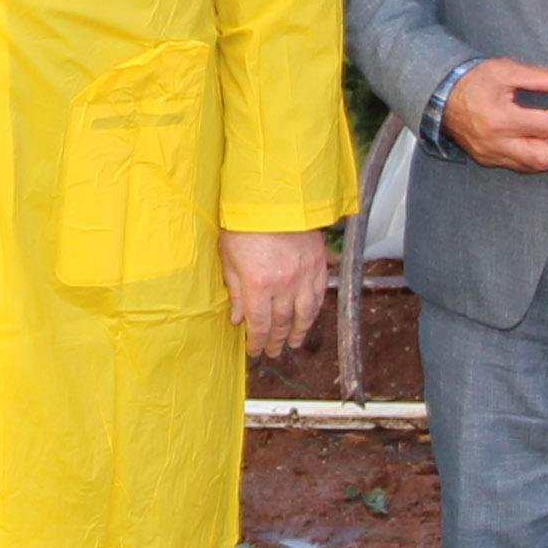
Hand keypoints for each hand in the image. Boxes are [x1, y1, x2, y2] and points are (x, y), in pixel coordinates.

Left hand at [222, 228, 326, 358]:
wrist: (274, 196)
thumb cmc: (244, 223)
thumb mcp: (228, 257)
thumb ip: (235, 291)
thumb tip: (238, 319)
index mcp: (258, 284)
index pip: (259, 324)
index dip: (258, 342)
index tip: (255, 351)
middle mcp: (284, 285)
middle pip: (282, 322)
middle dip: (277, 340)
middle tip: (275, 352)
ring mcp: (304, 275)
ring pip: (305, 313)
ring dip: (299, 331)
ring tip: (294, 343)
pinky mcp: (318, 264)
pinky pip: (319, 294)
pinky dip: (315, 310)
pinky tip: (310, 317)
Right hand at [441, 56, 547, 171]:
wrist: (442, 97)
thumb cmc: (473, 81)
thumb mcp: (505, 70)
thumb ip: (539, 76)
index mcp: (500, 119)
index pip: (545, 125)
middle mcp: (496, 144)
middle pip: (542, 157)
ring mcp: (492, 155)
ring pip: (534, 166)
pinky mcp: (490, 160)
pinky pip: (522, 165)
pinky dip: (540, 155)